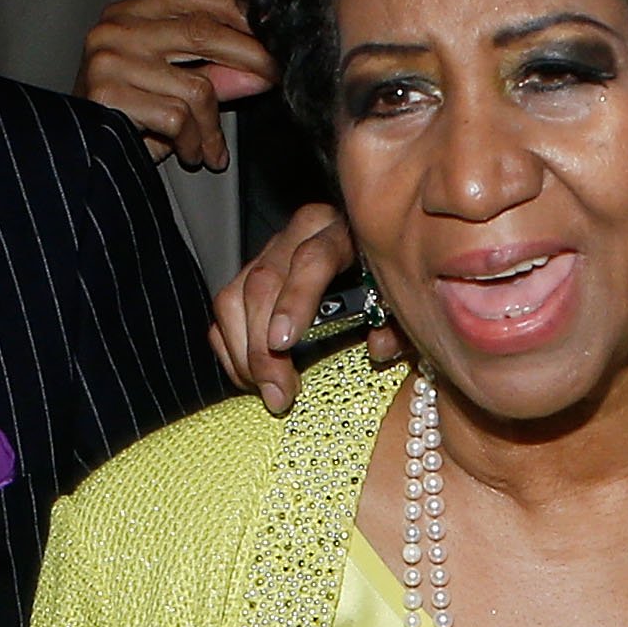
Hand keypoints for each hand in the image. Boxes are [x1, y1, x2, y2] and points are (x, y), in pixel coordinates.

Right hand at [76, 0, 277, 171]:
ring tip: (208, 147)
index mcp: (128, 15)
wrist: (75, 155)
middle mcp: (115, 29)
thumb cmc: (123, 119)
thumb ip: (213, 74)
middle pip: (201, 32)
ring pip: (196, 87)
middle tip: (273, 77)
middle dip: (248, 57)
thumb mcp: (171, 89)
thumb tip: (261, 72)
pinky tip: (188, 154)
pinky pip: (176, 118)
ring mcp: (108, 60)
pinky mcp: (107, 95)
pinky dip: (191, 143)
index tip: (270, 33)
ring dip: (211, 128)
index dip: (236, 11)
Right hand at [211, 200, 389, 414]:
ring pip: (234, 297)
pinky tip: (252, 377)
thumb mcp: (402, 306)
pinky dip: (232, 350)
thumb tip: (378, 349)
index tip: (283, 343)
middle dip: (263, 346)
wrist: (376, 273)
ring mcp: (270, 253)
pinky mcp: (248, 275)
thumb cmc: (389, 289)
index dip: (294, 301)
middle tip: (278, 393)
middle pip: (264, 282)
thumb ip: (397, 325)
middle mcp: (301, 234)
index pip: (312, 259)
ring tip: (267, 391)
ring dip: (244, 353)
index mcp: (344, 232)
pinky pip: (225, 313)